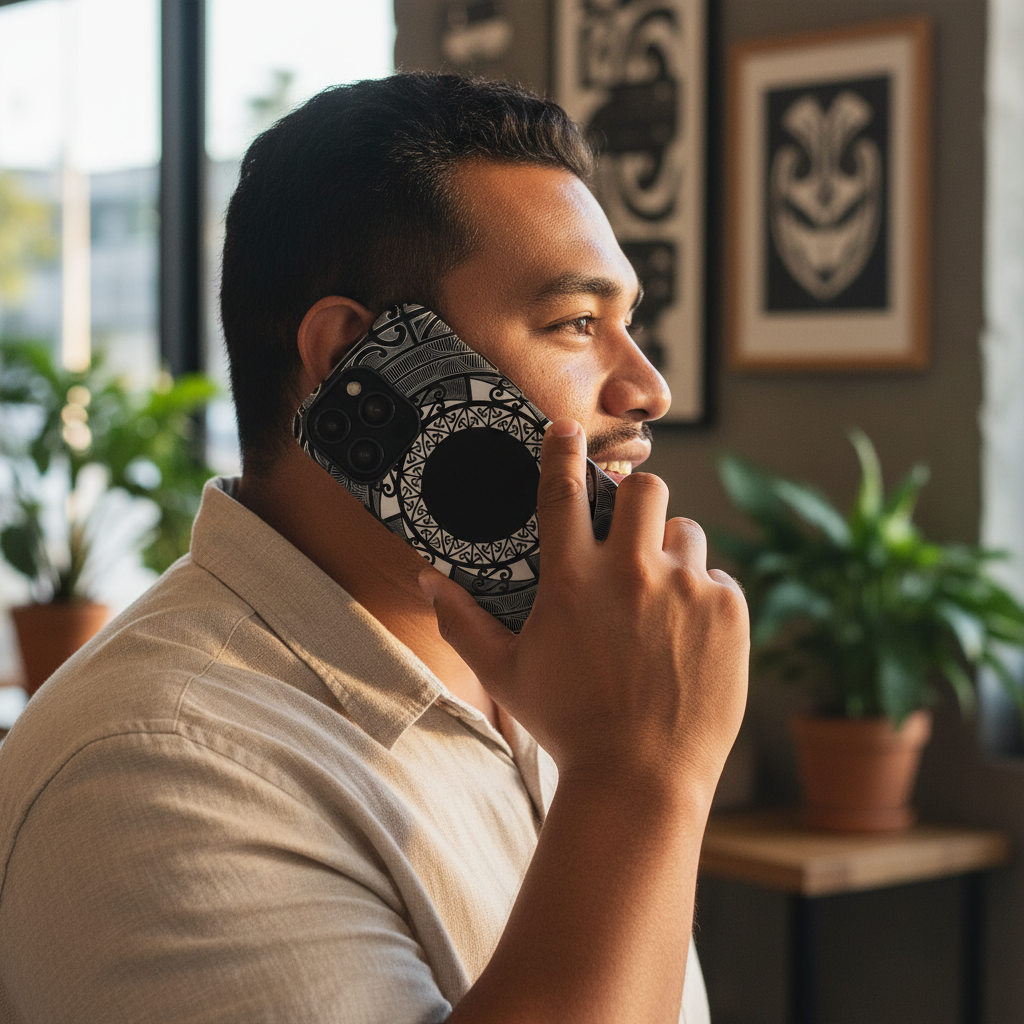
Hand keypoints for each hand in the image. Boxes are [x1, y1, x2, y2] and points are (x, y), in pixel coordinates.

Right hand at [421, 417, 748, 801]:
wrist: (640, 779)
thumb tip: (427, 582)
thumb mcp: (504, 673)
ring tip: (660, 601)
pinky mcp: (729, 613)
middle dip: (636, 499)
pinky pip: (719, 581)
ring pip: (686, 533)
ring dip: (671, 555)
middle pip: (645, 489)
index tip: (566, 429)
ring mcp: (686, 590)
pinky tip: (687, 639)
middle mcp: (631, 572)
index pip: (563, 489)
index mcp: (573, 580)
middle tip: (629, 533)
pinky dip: (704, 600)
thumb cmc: (567, 724)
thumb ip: (462, 621)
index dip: (563, 449)